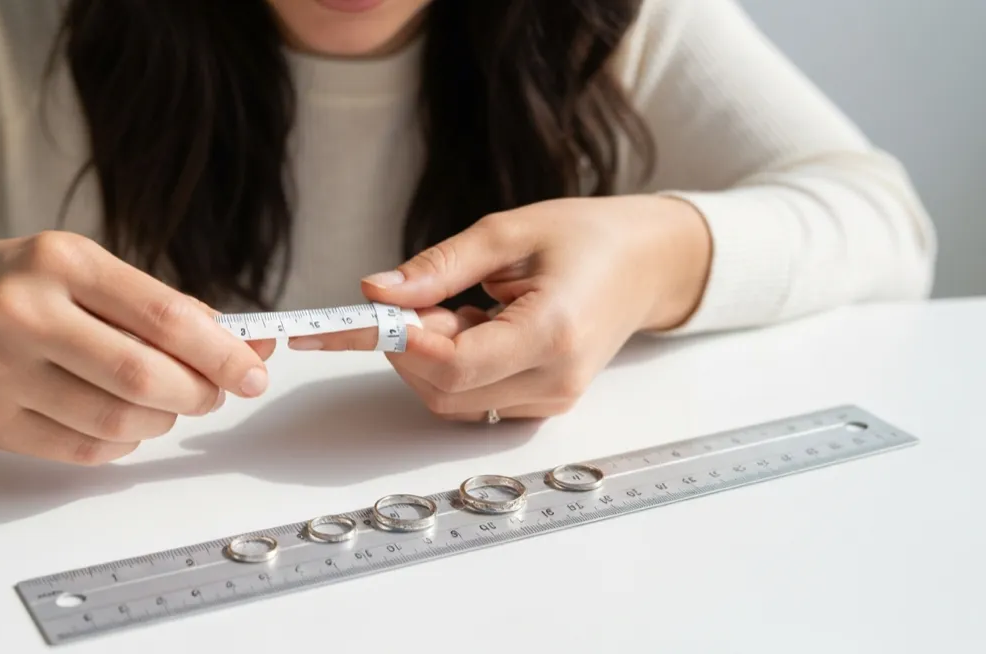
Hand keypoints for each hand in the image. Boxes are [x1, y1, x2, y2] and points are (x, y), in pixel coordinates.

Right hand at [0, 231, 274, 464]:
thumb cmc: (14, 285)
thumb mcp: (80, 267)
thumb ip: (152, 304)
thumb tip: (235, 343)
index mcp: (61, 261)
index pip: (163, 315)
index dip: (221, 352)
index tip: (254, 372)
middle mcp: (25, 313)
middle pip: (142, 377)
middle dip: (197, 394)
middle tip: (214, 395)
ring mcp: (0, 371)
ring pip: (116, 422)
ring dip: (161, 422)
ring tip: (163, 405)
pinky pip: (81, 451)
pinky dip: (121, 445)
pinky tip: (123, 424)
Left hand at [289, 196, 711, 421]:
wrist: (646, 263)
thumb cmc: (587, 237)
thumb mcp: (509, 232)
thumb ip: (440, 265)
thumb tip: (377, 292)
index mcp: (553, 332)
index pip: (455, 365)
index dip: (401, 342)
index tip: (365, 313)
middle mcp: (555, 379)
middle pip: (446, 392)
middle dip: (410, 348)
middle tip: (412, 296)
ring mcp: (552, 398)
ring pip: (454, 401)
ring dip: (431, 357)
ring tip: (457, 302)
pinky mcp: (544, 403)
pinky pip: (475, 399)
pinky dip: (454, 366)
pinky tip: (475, 324)